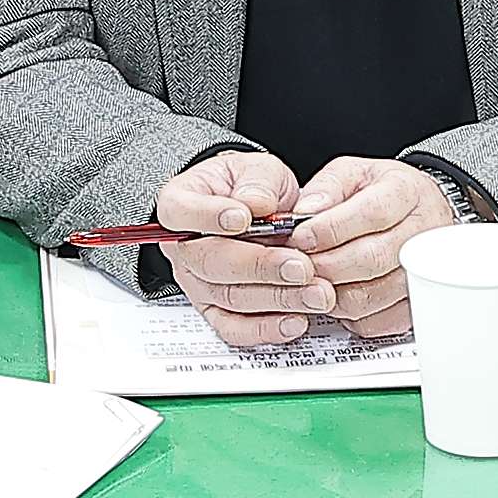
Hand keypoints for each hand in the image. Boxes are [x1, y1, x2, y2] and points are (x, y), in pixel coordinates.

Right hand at [156, 150, 321, 348]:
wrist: (257, 212)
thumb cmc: (250, 188)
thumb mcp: (257, 169)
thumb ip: (257, 182)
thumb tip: (257, 203)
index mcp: (180, 206)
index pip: (181, 213)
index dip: (209, 217)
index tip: (243, 218)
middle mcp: (183, 250)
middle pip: (211, 263)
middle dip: (260, 267)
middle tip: (301, 266)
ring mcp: (199, 284)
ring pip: (230, 298)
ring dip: (277, 298)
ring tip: (316, 293)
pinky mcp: (218, 312)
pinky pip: (236, 328)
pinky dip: (267, 328)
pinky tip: (297, 320)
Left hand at [281, 156, 460, 342]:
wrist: (418, 211)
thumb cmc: (383, 192)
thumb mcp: (353, 173)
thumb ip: (326, 188)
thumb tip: (302, 212)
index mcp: (406, 193)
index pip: (372, 213)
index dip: (330, 229)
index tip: (300, 236)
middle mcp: (421, 233)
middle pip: (371, 259)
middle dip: (324, 265)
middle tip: (297, 263)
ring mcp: (422, 272)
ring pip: (370, 296)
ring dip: (331, 293)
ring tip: (314, 278)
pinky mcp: (413, 303)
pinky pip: (376, 321)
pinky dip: (347, 315)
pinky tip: (336, 294)